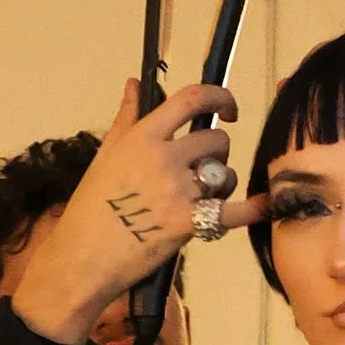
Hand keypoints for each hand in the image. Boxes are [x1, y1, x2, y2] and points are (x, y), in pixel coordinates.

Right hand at [10, 82, 261, 344]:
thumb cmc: (89, 211)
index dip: (218, 96)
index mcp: (143, 137)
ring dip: (224, 182)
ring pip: (226, 173)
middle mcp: (164, 158)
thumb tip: (133, 84)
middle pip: (215, 140)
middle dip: (217, 152)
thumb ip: (126, 118)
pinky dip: (253, 209)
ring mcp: (178, 191)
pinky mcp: (189, 223)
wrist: (82, 260)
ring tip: (207, 197)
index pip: (191, 100)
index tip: (227, 108)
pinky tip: (263, 206)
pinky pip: (234, 211)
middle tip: (205, 169)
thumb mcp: (104, 157)